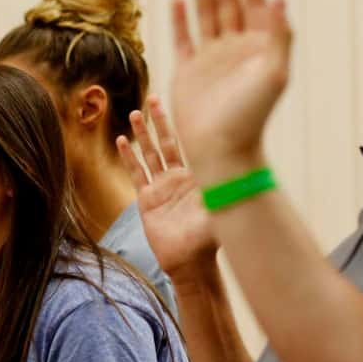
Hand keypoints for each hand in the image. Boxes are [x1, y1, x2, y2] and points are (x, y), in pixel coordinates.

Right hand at [117, 95, 217, 281]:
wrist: (190, 263)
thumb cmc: (210, 240)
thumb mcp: (220, 208)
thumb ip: (225, 188)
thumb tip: (241, 166)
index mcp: (199, 176)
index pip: (191, 143)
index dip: (186, 124)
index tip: (182, 102)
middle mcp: (179, 178)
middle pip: (167, 142)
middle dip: (161, 121)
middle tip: (154, 98)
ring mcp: (162, 188)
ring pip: (149, 154)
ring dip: (142, 135)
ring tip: (135, 113)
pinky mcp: (146, 200)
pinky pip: (136, 174)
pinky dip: (128, 157)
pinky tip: (121, 140)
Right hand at [171, 0, 291, 182]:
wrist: (221, 150)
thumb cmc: (252, 117)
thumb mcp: (275, 74)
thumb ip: (279, 35)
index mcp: (259, 47)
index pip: (255, 2)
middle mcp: (235, 48)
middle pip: (228, 0)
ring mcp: (211, 59)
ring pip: (205, 13)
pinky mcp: (188, 72)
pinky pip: (184, 38)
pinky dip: (181, 19)